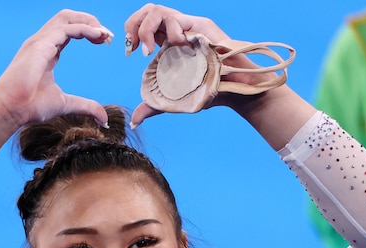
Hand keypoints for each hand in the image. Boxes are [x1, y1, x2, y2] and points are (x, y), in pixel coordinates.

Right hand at [0, 9, 112, 129]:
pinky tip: (97, 35)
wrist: (10, 110)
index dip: (88, 32)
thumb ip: (86, 107)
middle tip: (107, 36)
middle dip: (90, 21)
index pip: (70, 31)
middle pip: (68, 18)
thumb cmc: (30, 106)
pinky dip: (84, 29)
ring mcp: (40, 42)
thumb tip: (104, 119)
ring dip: (88, 21)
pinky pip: (66, 29)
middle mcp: (43, 43)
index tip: (104, 41)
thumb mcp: (66, 104)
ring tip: (104, 34)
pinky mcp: (40, 45)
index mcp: (48, 52)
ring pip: (66, 17)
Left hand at [124, 4, 272, 125]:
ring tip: (151, 49)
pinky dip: (169, 30)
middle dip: (134, 24)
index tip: (132, 51)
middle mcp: (176, 31)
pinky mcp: (199, 25)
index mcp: (168, 42)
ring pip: (157, 10)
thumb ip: (154, 105)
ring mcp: (188, 26)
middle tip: (136, 47)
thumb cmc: (208, 91)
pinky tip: (175, 45)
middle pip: (147, 11)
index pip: (144, 23)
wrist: (233, 90)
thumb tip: (135, 120)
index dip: (132, 31)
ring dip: (147, 28)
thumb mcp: (174, 99)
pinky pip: (175, 18)